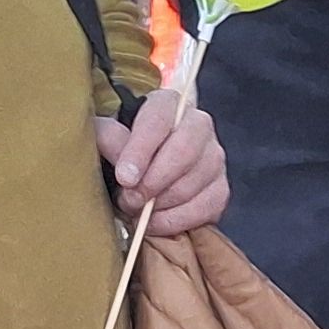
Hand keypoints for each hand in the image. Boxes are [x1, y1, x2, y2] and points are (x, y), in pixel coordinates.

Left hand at [100, 100, 228, 237]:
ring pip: (194, 182)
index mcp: (168, 105)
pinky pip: (205, 208)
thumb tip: (117, 151)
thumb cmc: (124, 153)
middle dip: (154, 181)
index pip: (159, 120)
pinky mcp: (220, 189)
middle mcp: (198, 125)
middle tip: (130, 199)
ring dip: (162, 204)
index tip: (125, 177)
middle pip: (185, 151)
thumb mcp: (108, 138)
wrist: (142, 174)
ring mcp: (214, 157)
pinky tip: (155, 223)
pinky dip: (177, 220)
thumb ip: (110, 139)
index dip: (141, 150)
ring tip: (138, 211)